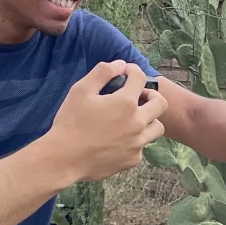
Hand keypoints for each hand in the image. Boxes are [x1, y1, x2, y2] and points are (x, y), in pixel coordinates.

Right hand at [49, 61, 167, 181]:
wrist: (64, 158)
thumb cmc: (70, 121)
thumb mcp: (81, 90)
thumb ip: (103, 72)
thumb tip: (120, 64)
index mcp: (125, 102)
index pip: (140, 78)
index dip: (133, 70)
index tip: (126, 72)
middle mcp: (137, 122)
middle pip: (161, 103)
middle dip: (151, 95)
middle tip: (137, 96)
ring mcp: (137, 143)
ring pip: (157, 127)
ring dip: (149, 119)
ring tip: (133, 119)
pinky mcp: (133, 159)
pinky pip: (142, 146)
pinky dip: (135, 140)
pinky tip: (118, 139)